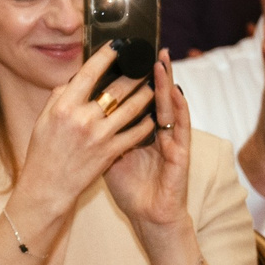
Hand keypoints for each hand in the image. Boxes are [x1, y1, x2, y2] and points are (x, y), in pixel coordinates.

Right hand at [10, 45, 156, 237]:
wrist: (47, 188)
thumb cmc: (43, 154)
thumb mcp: (43, 120)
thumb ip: (60, 97)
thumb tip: (75, 80)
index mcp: (64, 107)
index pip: (90, 72)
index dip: (107, 55)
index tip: (119, 45)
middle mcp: (83, 119)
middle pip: (117, 88)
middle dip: (135, 73)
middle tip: (145, 63)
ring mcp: (99, 136)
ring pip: (133, 108)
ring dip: (146, 94)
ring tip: (154, 85)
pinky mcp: (110, 152)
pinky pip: (136, 132)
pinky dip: (146, 122)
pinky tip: (152, 115)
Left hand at [103, 56, 196, 235]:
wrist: (147, 214)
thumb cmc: (131, 187)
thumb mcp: (111, 155)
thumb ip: (102, 133)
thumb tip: (82, 112)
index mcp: (139, 131)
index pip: (136, 99)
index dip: (133, 80)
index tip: (125, 58)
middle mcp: (157, 131)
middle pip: (154, 97)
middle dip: (152, 74)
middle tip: (148, 49)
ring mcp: (171, 140)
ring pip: (169, 107)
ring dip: (166, 84)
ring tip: (162, 62)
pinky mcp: (181, 152)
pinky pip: (181, 127)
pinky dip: (180, 109)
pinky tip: (176, 93)